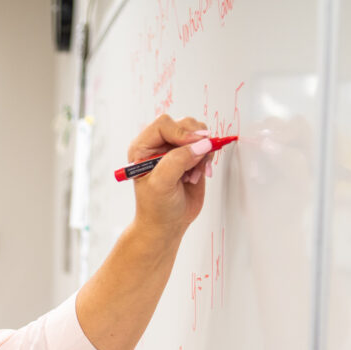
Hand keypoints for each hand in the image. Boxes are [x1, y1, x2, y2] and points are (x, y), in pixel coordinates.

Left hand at [128, 114, 214, 238]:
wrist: (167, 225)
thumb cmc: (156, 207)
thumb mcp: (161, 184)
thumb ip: (178, 161)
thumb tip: (202, 144)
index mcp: (142, 147)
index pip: (164, 124)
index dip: (181, 132)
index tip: (194, 146)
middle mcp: (158, 145)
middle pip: (184, 124)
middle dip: (195, 142)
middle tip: (195, 162)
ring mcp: (175, 150)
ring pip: (198, 133)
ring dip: (202, 151)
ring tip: (193, 173)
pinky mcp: (190, 157)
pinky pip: (206, 145)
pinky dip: (208, 157)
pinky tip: (199, 174)